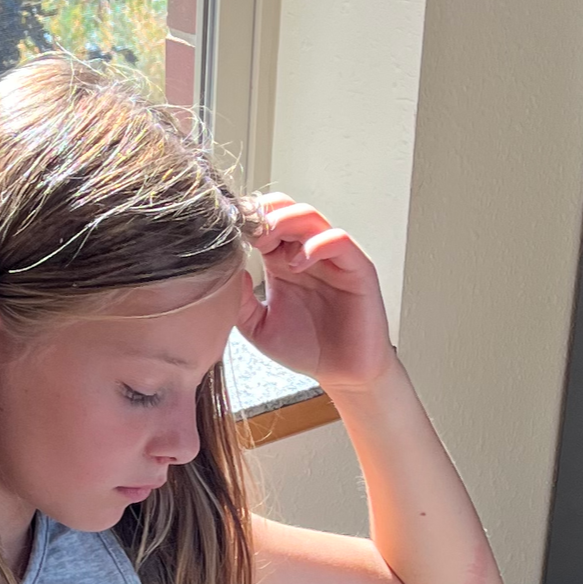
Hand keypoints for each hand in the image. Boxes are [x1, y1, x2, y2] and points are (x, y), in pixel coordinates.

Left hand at [237, 194, 397, 394]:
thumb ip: (240, 300)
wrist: (342, 374)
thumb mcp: (258, 326)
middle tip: (246, 229)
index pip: (265, 222)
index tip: (227, 229)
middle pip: (286, 209)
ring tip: (267, 240)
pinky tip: (297, 265)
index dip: (246, 221)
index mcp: (282, 261)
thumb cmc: (306, 349)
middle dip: (263, 214)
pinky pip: (338, 240)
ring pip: (310, 217)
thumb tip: (225, 271)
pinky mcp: (356, 268)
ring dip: (285, 221)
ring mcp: (332, 258)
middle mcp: (307, 253)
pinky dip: (316, 244)